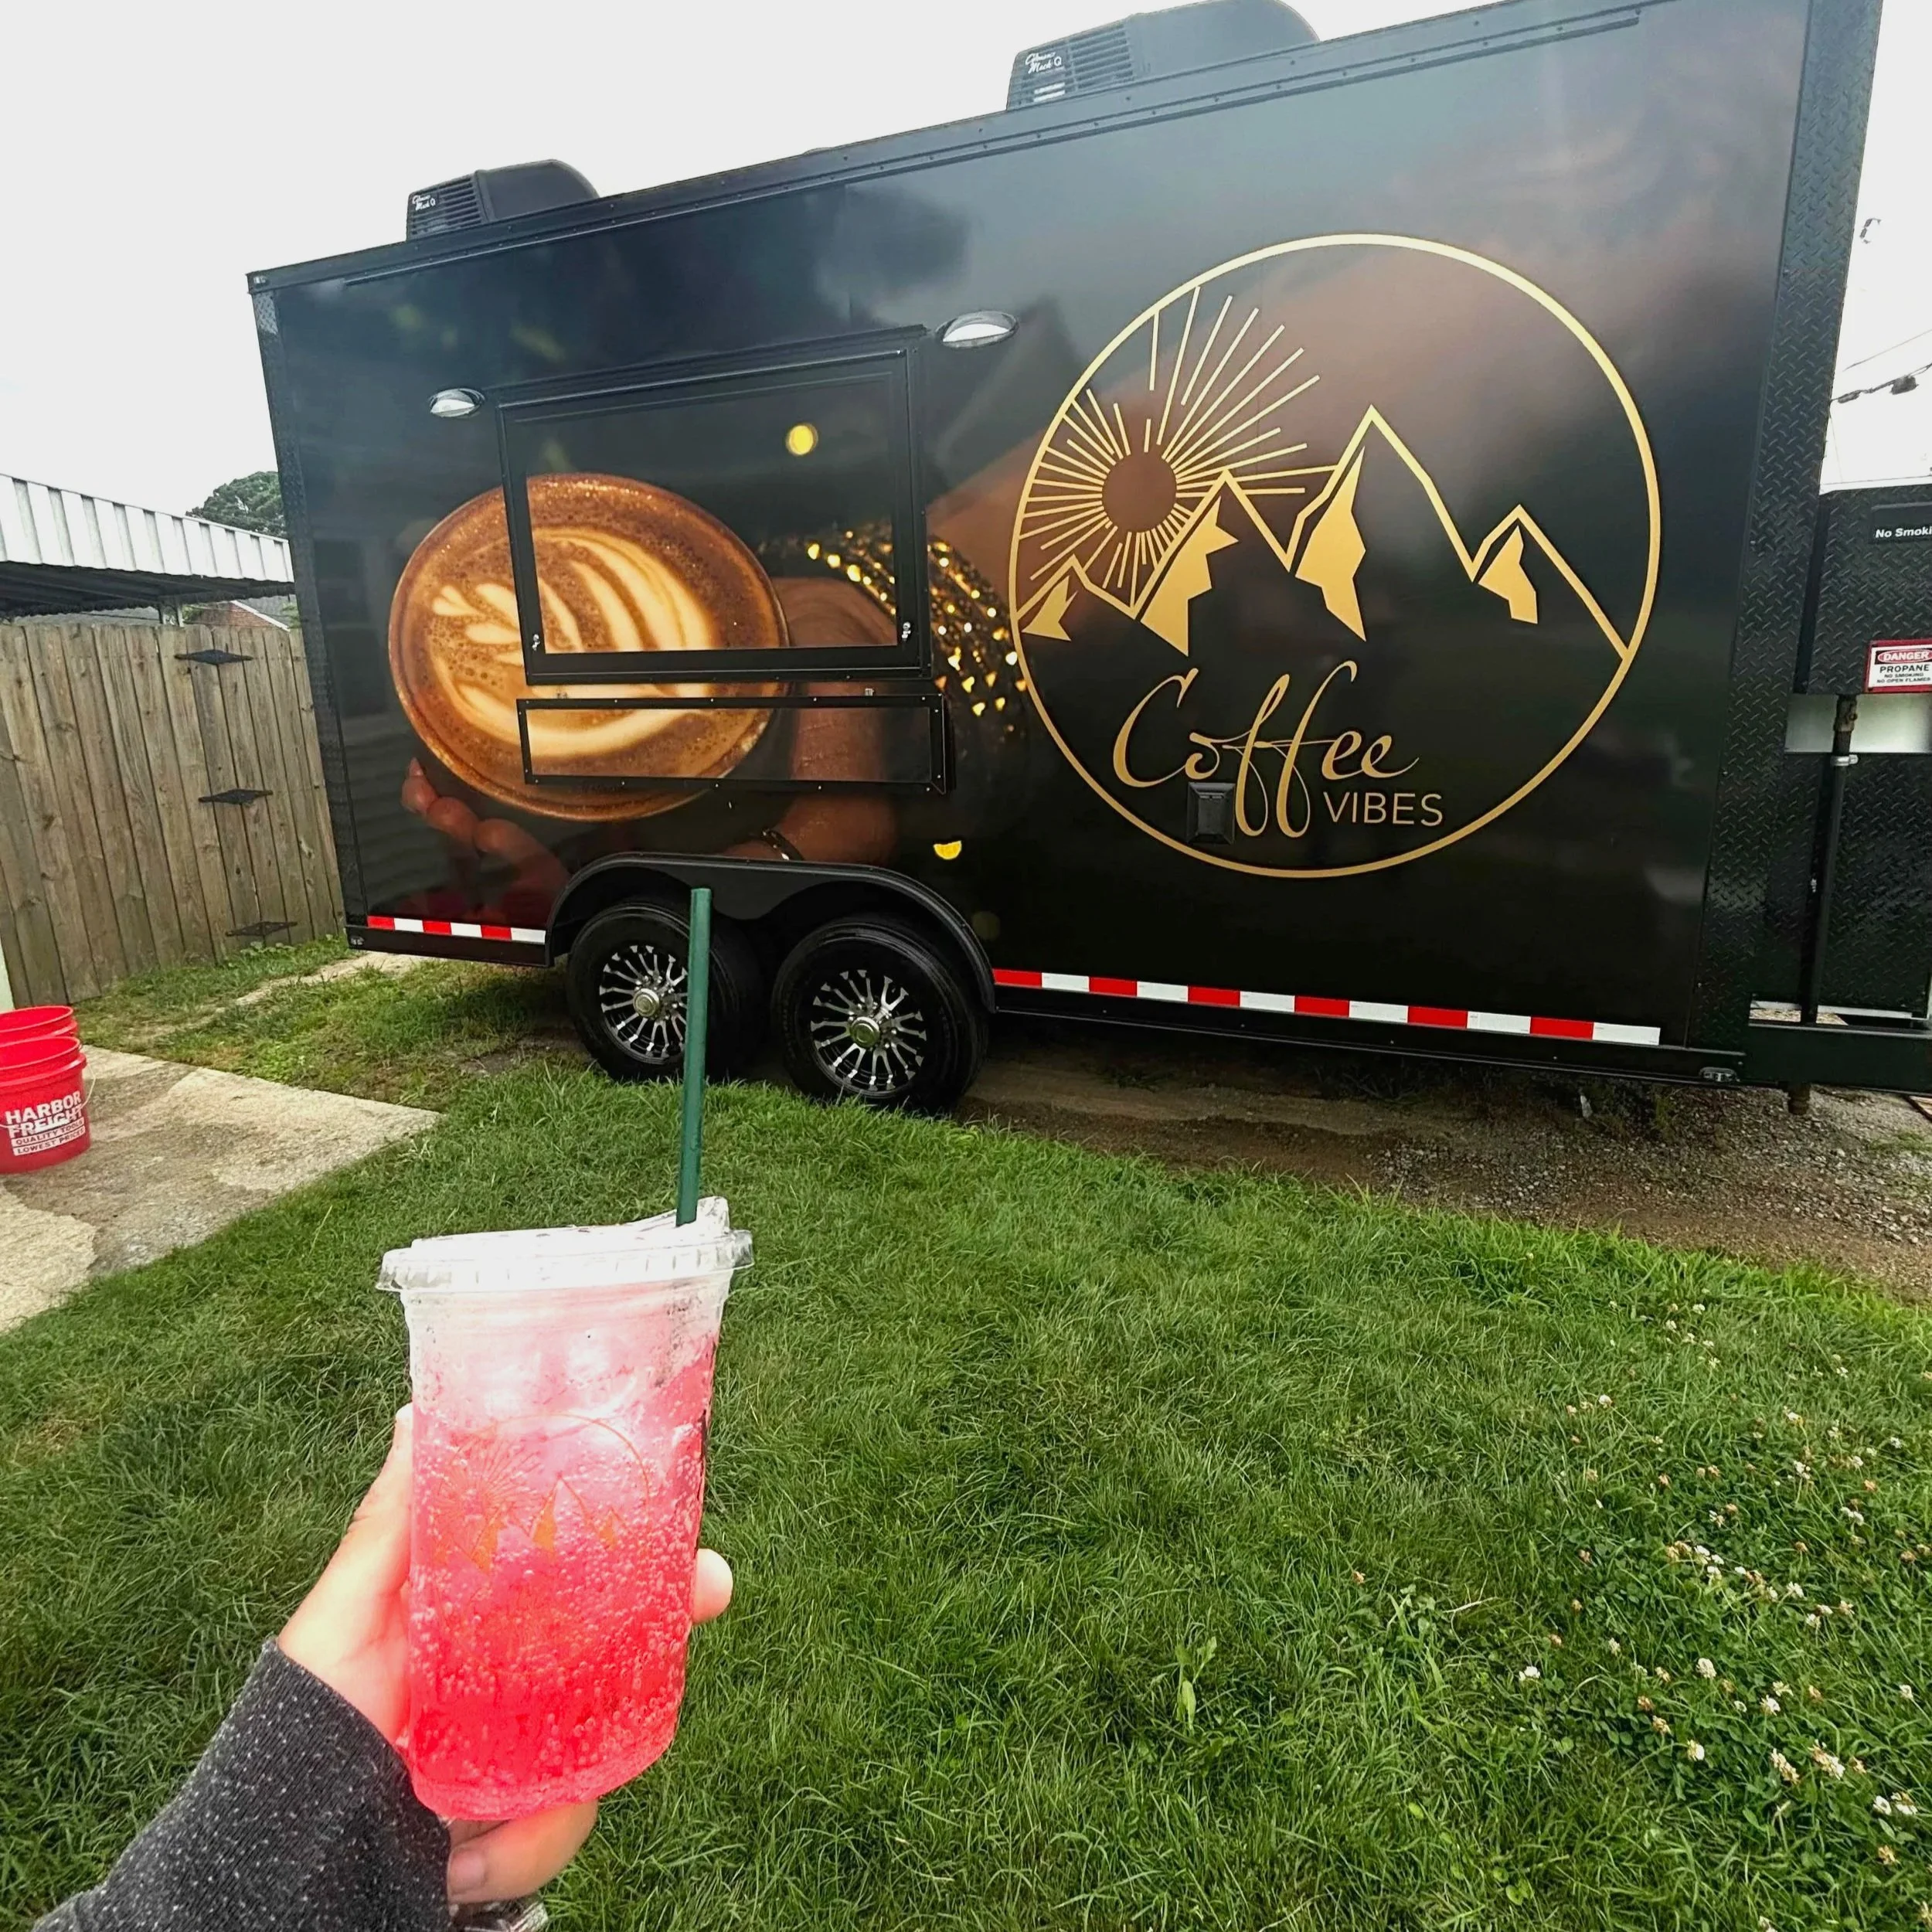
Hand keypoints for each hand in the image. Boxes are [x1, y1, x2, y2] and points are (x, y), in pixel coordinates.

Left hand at [279, 1406, 734, 1904]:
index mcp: (490, 1623)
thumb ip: (389, 1529)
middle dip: (667, 1643)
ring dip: (563, 1791)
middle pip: (623, 1657)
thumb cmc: (307, 1718)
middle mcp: (522, 1685)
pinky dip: (521, 1848)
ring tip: (469, 1821)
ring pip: (603, 1750)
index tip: (693, 1548)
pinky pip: (561, 1828)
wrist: (283, 1854)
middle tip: (702, 1609)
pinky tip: (459, 1863)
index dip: (646, 1560)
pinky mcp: (521, 1825)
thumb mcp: (343, 1618)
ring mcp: (529, 1757)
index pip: (584, 1581)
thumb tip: (418, 1415)